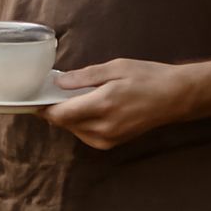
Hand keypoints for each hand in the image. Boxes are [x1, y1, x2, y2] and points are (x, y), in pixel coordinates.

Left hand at [38, 58, 194, 149]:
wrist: (175, 97)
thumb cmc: (147, 78)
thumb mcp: (115, 68)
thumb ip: (84, 76)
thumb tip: (58, 82)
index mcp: (103, 105)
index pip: (60, 115)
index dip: (44, 107)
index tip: (36, 96)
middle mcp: (104, 127)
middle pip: (64, 123)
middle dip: (55, 109)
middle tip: (53, 90)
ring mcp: (109, 138)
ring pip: (73, 130)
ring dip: (68, 116)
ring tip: (75, 96)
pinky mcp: (113, 143)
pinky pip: (86, 135)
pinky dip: (80, 122)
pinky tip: (87, 108)